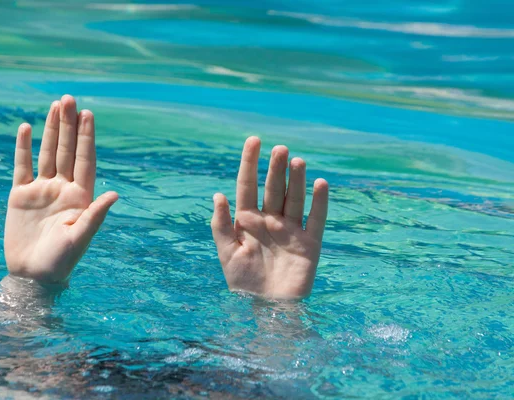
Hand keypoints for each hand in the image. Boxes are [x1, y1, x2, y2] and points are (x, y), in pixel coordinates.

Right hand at [4, 95, 117, 283]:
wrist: (33, 275)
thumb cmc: (61, 261)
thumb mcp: (80, 238)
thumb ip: (95, 215)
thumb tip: (115, 193)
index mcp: (81, 196)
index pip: (85, 160)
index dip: (86, 137)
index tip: (88, 114)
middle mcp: (63, 188)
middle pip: (66, 150)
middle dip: (68, 125)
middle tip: (69, 99)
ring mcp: (42, 189)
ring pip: (47, 153)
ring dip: (50, 130)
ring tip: (55, 106)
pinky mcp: (21, 195)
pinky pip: (23, 166)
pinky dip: (24, 148)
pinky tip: (27, 128)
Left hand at [211, 137, 328, 299]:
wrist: (266, 308)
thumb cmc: (243, 282)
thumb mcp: (227, 253)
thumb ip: (221, 225)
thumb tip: (218, 194)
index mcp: (248, 220)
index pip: (248, 186)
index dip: (250, 163)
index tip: (253, 140)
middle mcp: (270, 221)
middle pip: (274, 188)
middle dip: (276, 168)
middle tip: (280, 149)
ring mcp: (291, 230)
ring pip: (295, 198)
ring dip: (296, 180)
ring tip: (297, 161)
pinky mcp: (310, 243)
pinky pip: (316, 219)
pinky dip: (319, 202)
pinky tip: (320, 184)